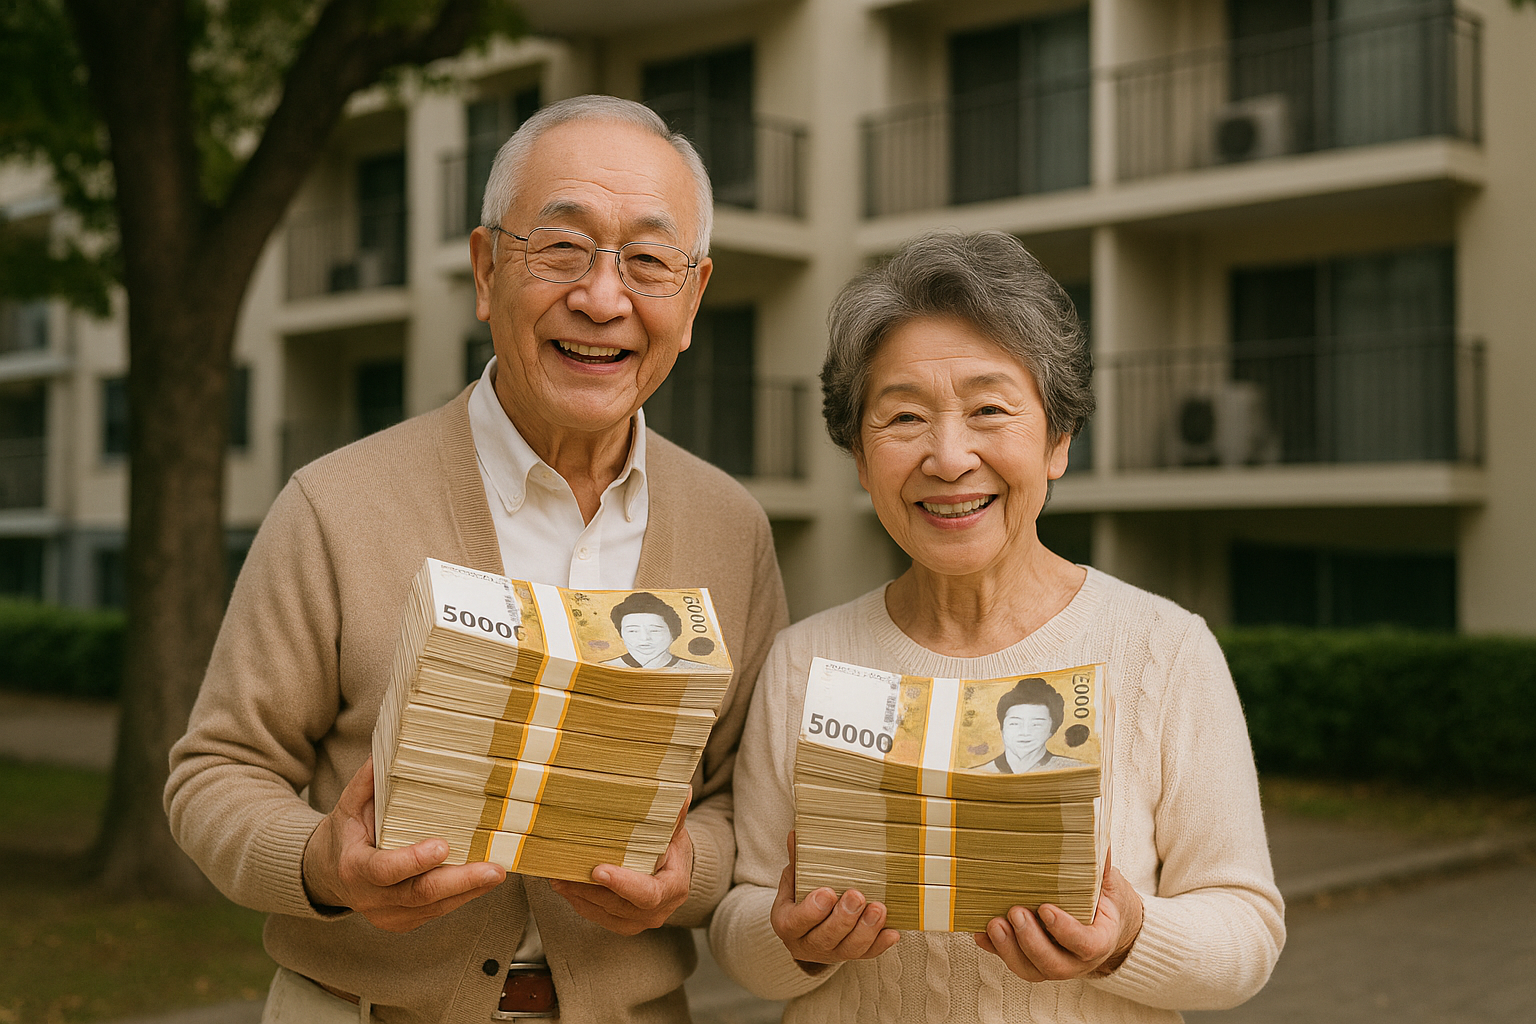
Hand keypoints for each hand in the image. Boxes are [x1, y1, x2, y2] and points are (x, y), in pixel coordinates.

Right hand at [302, 756, 505, 932]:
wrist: (327, 876)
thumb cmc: (345, 835)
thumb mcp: (348, 805)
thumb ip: (368, 781)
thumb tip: (388, 749)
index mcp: (354, 868)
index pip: (385, 868)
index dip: (414, 860)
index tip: (443, 846)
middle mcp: (370, 898)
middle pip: (419, 894)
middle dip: (461, 881)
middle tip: (493, 869)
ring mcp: (388, 915)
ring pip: (434, 906)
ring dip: (470, 889)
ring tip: (498, 871)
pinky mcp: (403, 922)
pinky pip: (437, 911)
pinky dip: (462, 896)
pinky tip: (484, 881)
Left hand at [548, 791, 693, 934]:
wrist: (672, 874)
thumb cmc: (673, 851)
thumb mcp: (675, 832)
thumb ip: (675, 816)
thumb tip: (683, 791)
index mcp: (673, 889)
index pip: (647, 893)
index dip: (623, 884)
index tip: (598, 870)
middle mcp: (657, 912)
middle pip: (619, 906)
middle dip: (589, 890)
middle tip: (564, 874)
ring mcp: (639, 921)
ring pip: (604, 914)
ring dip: (578, 897)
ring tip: (556, 878)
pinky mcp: (622, 924)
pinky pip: (597, 917)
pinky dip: (579, 902)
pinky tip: (564, 886)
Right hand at [771, 832, 899, 969]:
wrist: (806, 930)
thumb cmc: (800, 899)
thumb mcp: (794, 879)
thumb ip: (797, 861)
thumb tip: (797, 834)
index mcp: (787, 924)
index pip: (797, 922)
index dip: (812, 910)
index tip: (828, 892)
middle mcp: (807, 944)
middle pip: (825, 938)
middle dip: (844, 918)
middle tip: (857, 896)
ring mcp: (831, 953)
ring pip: (849, 949)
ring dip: (867, 930)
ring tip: (879, 909)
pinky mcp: (851, 956)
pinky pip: (868, 954)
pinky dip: (881, 944)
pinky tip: (892, 931)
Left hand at [973, 852, 1143, 981]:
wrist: (1105, 928)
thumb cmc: (1105, 904)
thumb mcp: (1110, 886)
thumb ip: (1103, 868)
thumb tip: (1099, 841)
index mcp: (1100, 941)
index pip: (1085, 944)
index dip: (1065, 931)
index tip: (1046, 909)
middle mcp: (1076, 960)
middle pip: (1053, 964)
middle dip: (1030, 941)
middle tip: (1015, 912)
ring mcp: (1053, 964)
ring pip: (1030, 969)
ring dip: (1008, 949)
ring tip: (993, 923)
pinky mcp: (1032, 962)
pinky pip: (1012, 961)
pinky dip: (995, 949)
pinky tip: (980, 933)